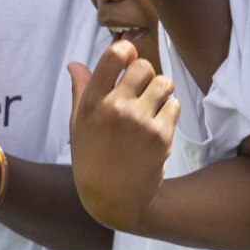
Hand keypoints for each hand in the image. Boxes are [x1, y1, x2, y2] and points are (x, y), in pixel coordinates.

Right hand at [67, 41, 177, 231]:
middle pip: (144, 65)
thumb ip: (81, 90)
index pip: (114, 55)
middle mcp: (115, 108)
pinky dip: (169, 112)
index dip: (126, 50)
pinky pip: (175, 104)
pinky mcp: (161, 135)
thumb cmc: (93, 158)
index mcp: (92, 103)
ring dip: (161, 92)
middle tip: (141, 91)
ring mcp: (140, 121)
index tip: (128, 58)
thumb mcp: (79, 125)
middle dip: (146, 75)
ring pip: (164, 83)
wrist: (115, 199)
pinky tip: (156, 127)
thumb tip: (75, 63)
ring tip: (151, 108)